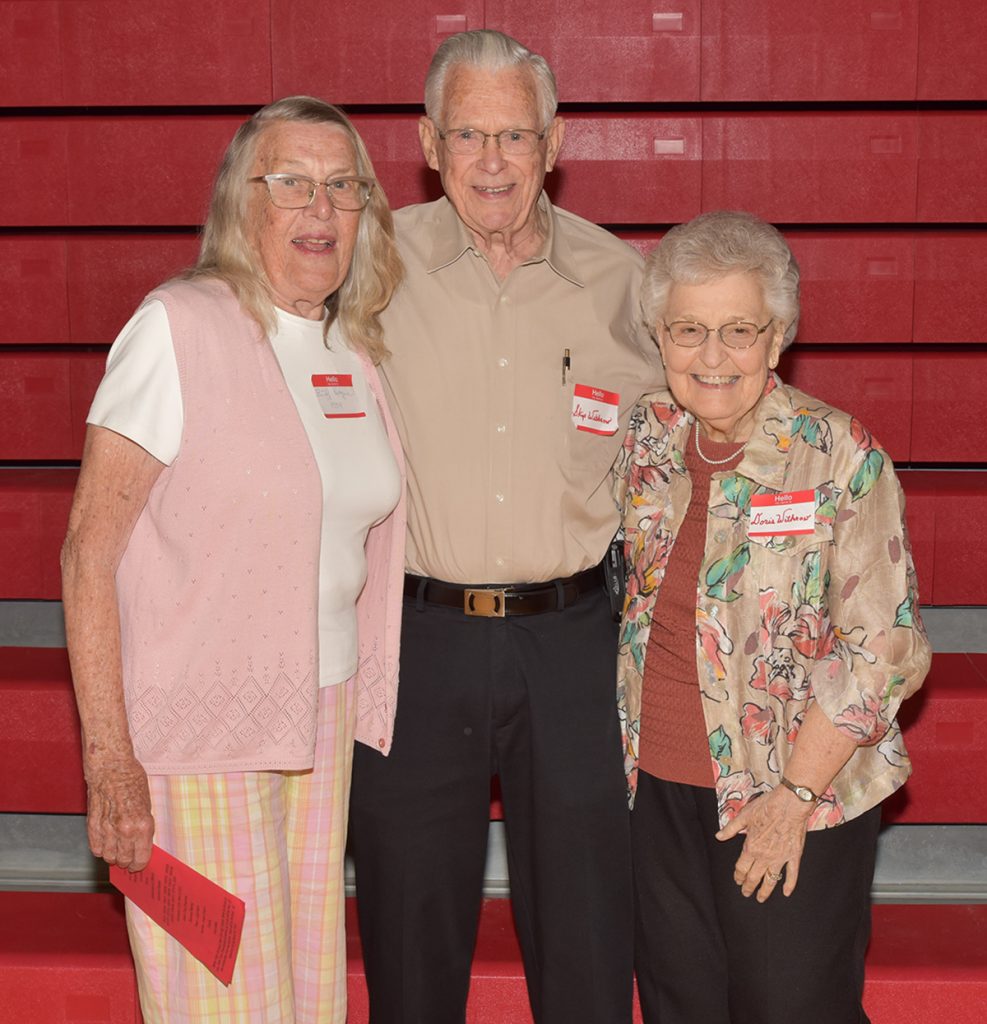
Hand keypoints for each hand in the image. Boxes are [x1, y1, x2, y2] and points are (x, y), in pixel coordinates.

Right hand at [84, 758, 154, 871]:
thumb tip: (142, 844)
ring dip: (113, 856)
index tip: (139, 865)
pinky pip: (96, 848)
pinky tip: (106, 843)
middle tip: (128, 858)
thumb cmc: (132, 780)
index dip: (140, 865)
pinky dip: (101, 849)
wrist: (111, 767)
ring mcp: (107, 829)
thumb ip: (143, 825)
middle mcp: (126, 830)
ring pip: (109, 857)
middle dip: (127, 862)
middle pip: (125, 861)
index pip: (142, 858)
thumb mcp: (147, 803)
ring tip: (117, 850)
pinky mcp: (92, 826)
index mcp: (144, 824)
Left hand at [715, 787, 813, 901]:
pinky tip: (786, 893)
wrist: (790, 804)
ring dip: (765, 891)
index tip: (737, 880)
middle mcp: (765, 856)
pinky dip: (789, 885)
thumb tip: (719, 836)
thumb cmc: (767, 807)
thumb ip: (730, 828)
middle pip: (754, 877)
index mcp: (751, 847)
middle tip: (746, 893)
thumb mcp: (744, 815)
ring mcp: (780, 858)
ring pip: (771, 880)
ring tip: (761, 898)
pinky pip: (792, 875)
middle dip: (749, 887)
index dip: (738, 876)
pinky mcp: (794, 856)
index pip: (741, 867)